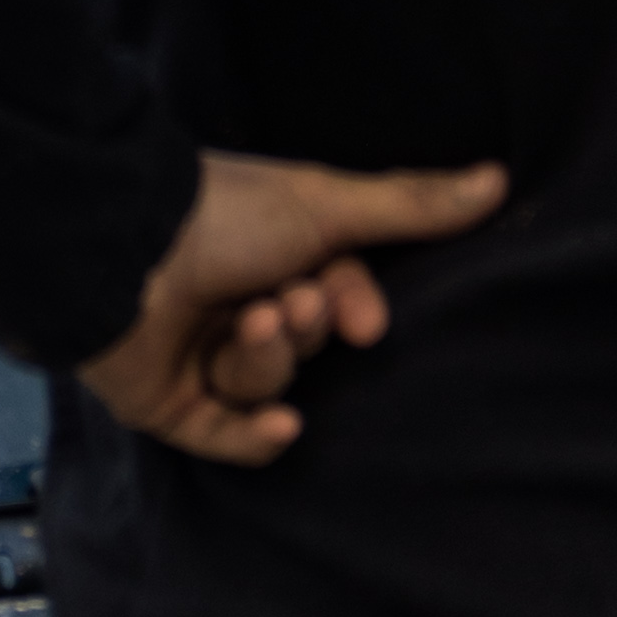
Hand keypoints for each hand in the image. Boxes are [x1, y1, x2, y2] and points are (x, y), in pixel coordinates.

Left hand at [80, 147, 505, 467]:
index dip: (354, 310)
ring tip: (246, 320)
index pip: (338, 300)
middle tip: (288, 303)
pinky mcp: (168, 403)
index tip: (360, 317)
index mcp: (269, 254)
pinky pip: (224, 437)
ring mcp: (198, 355)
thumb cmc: (220, 214)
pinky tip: (277, 427)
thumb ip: (409, 205)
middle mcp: (235, 303)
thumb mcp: (325, 204)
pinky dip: (250, 434)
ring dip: (265, 358)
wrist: (117, 247)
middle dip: (303, 331)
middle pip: (304, 346)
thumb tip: (498, 179)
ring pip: (263, 385)